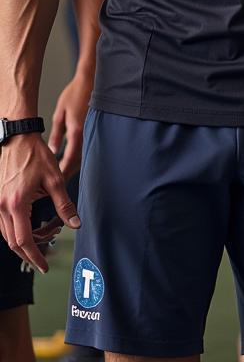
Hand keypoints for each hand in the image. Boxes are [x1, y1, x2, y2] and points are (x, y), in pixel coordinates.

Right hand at [0, 135, 79, 271]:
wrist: (18, 139)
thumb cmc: (36, 156)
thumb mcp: (55, 179)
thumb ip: (64, 204)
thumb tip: (75, 224)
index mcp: (16, 204)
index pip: (23, 240)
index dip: (34, 256)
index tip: (44, 266)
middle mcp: (2, 207)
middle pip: (13, 242)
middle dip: (30, 253)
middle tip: (45, 258)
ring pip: (7, 235)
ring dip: (25, 241)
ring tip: (46, 235)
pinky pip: (4, 224)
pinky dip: (17, 231)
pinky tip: (32, 226)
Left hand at [49, 72, 93, 176]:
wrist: (92, 80)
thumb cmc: (75, 93)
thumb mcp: (60, 113)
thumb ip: (56, 133)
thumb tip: (52, 149)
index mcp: (76, 131)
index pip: (69, 158)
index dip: (63, 171)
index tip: (57, 179)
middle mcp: (86, 134)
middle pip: (78, 161)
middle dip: (69, 172)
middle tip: (61, 181)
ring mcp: (93, 130)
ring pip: (85, 155)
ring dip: (76, 165)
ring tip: (67, 172)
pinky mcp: (96, 127)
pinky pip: (89, 146)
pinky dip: (82, 155)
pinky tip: (77, 157)